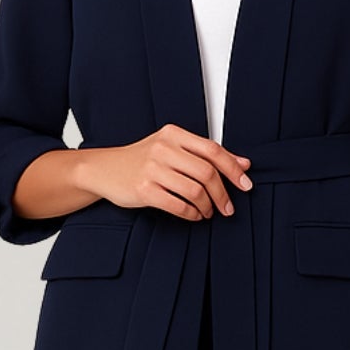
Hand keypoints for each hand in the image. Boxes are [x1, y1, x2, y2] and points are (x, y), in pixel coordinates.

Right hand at [85, 124, 252, 219]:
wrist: (103, 169)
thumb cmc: (142, 160)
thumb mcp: (172, 148)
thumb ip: (205, 154)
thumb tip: (244, 164)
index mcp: (173, 134)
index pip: (212, 150)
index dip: (233, 168)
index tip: (246, 184)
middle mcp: (163, 148)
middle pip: (207, 172)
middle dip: (223, 194)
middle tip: (228, 207)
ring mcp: (152, 169)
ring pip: (195, 191)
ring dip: (207, 206)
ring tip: (208, 212)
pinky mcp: (143, 190)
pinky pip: (178, 205)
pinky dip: (192, 214)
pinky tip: (195, 215)